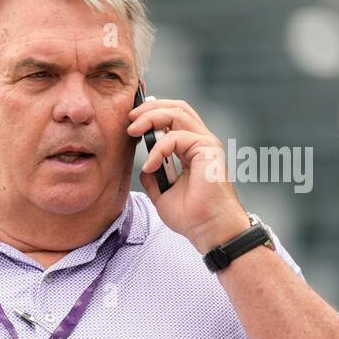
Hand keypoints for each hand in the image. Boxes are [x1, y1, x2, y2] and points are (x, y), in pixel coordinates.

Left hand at [127, 95, 250, 253]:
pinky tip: (150, 165)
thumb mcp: (162, 193)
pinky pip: (177, 137)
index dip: (153, 113)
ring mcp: (206, 144)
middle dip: (150, 108)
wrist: (207, 230)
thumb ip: (153, 175)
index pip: (174, 117)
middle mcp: (201, 142)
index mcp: (191, 149)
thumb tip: (144, 165)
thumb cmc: (191, 216)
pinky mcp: (208, 150)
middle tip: (130, 118)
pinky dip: (158, 149)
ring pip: (178, 114)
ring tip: (133, 131)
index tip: (131, 122)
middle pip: (177, 108)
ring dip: (151, 118)